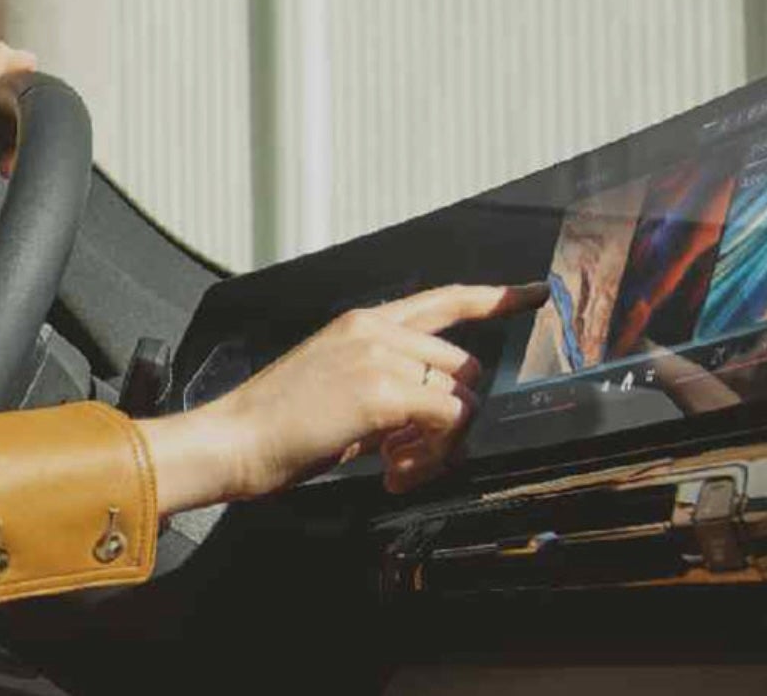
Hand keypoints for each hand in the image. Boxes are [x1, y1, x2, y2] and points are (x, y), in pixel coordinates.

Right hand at [141, 283, 544, 511]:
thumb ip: (386, 386)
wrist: (234, 439)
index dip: (493, 298)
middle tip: (412, 454)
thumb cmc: (276, 424)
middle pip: (463, 366)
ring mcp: (379, 357)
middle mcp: (375, 330)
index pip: (443, 299)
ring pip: (460, 398)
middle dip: (451, 415)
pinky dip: (432, 456)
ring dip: (440, 444)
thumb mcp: (335, 387)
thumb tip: (433, 416)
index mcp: (361, 322)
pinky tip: (392, 471)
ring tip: (397, 466)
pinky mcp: (382, 391)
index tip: (532, 294)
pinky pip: (447, 422)